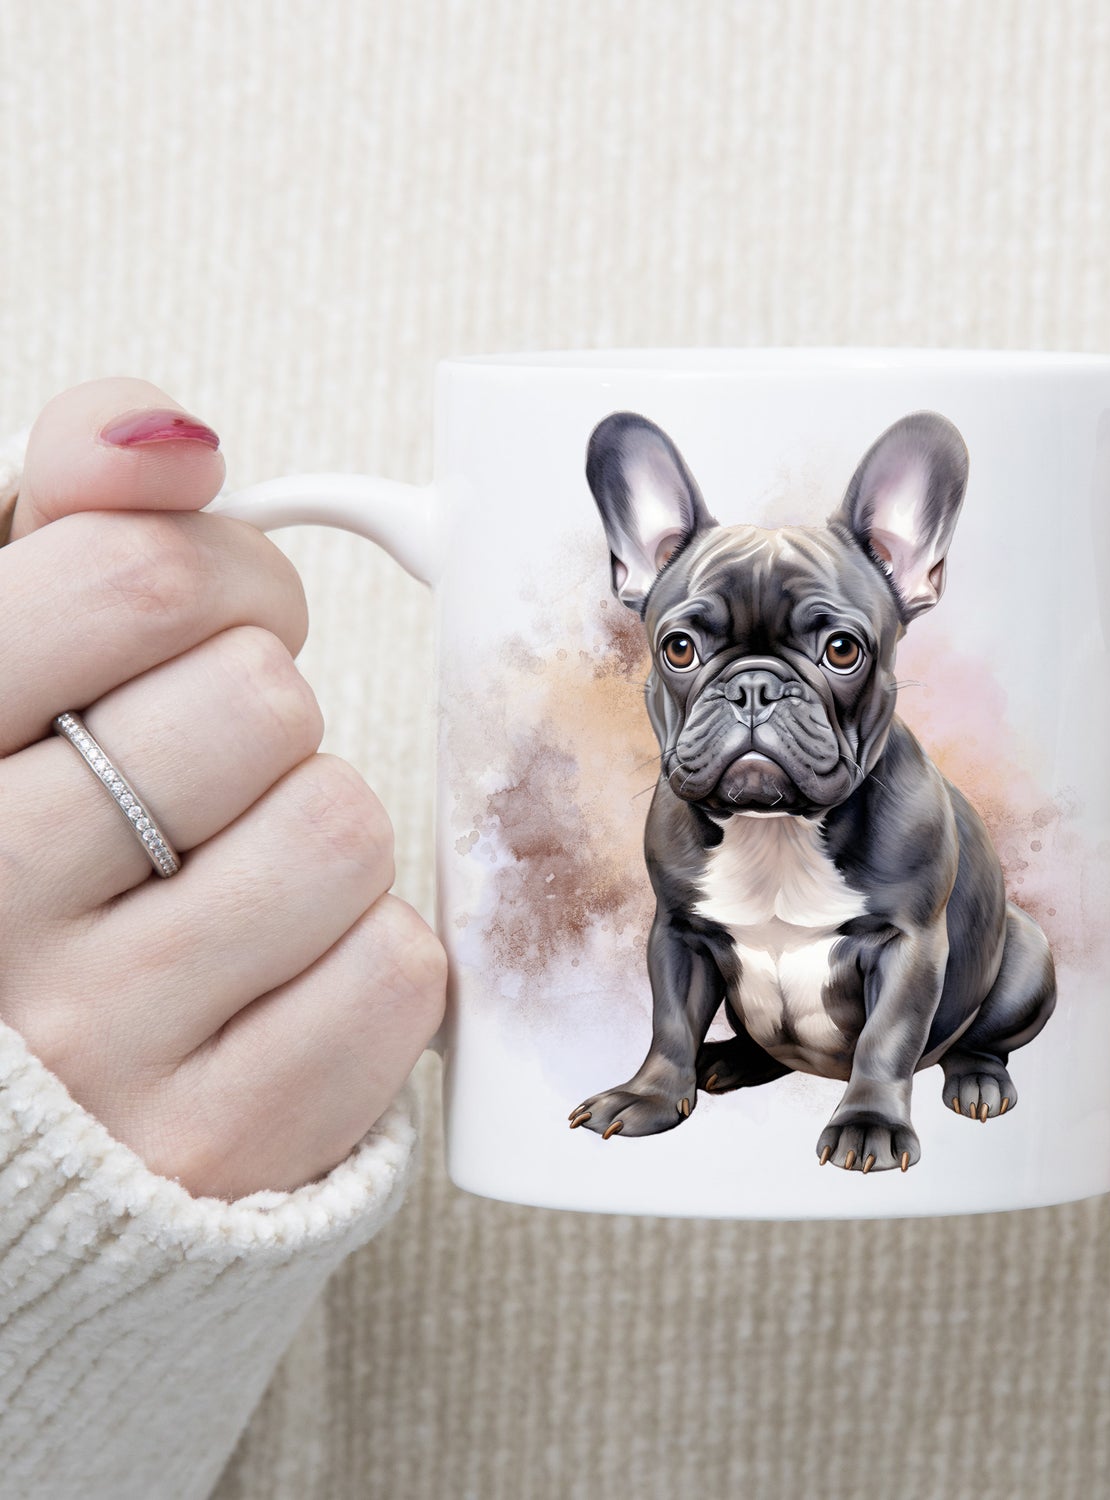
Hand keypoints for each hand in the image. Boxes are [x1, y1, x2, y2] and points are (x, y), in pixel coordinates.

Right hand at [0, 378, 445, 1198]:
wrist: (30, 1112)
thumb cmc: (27, 848)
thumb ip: (67, 522)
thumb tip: (171, 434)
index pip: (135, 581)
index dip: (218, 576)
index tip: (202, 619)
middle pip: (261, 700)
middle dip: (261, 710)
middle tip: (206, 767)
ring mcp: (98, 1046)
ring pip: (341, 826)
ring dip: (314, 832)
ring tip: (227, 878)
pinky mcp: (221, 1144)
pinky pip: (396, 970)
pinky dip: (362, 956)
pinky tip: (270, 977)